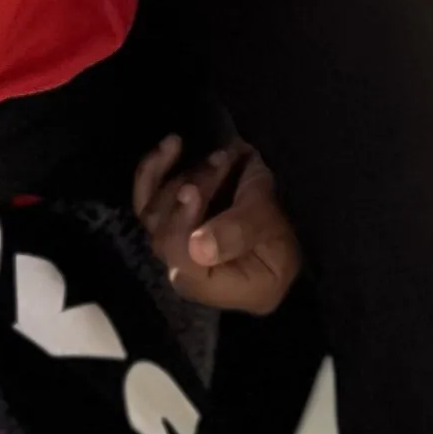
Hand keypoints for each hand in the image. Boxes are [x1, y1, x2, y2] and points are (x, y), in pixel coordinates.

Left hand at [133, 133, 299, 316]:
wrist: (286, 211)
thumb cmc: (284, 224)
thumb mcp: (271, 227)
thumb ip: (238, 233)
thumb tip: (198, 248)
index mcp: (221, 288)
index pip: (183, 266)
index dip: (181, 227)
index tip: (194, 189)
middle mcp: (191, 275)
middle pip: (165, 236)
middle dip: (191, 191)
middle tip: (223, 161)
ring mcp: (175, 249)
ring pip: (154, 213)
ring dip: (184, 176)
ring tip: (221, 157)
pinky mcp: (168, 224)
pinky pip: (146, 200)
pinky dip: (153, 171)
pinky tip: (172, 145)